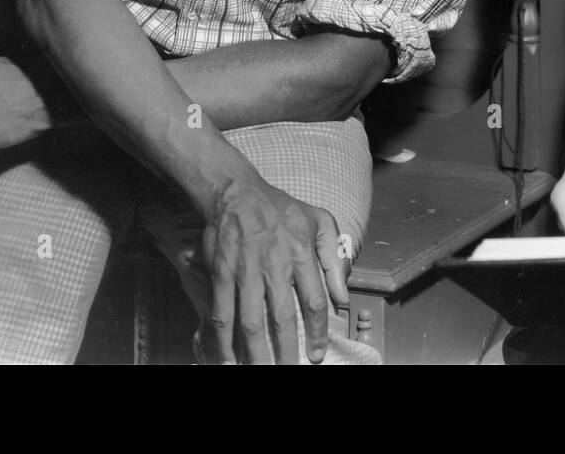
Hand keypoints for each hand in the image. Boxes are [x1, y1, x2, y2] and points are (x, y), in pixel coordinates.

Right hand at [199, 178, 348, 363]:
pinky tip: (228, 359)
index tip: (317, 355)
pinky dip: (224, 341)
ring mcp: (245, 271)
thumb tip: (343, 297)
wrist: (237, 193)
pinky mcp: (221, 274)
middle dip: (287, 351)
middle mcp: (274, 266)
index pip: (314, 302)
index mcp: (301, 254)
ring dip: (256, 353)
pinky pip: (222, 314)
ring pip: (252, 322)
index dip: (317, 332)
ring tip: (261, 371)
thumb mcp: (320, 222)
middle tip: (290, 371)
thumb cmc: (281, 209)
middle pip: (282, 319)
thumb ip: (334, 259)